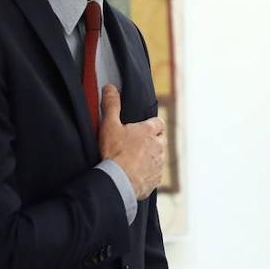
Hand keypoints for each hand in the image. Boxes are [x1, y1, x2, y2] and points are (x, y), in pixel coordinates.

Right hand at [98, 85, 165, 199]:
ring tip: (133, 161)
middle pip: (159, 140)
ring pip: (158, 156)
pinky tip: (135, 174)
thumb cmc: (114, 152)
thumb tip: (110, 88)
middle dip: (151, 141)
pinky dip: (147, 173)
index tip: (142, 128)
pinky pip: (155, 173)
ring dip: (150, 157)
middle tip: (135, 145)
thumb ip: (112, 105)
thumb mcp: (109, 125)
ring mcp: (159, 163)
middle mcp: (159, 146)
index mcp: (149, 131)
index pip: (158, 123)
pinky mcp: (156, 178)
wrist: (119, 181)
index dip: (151, 124)